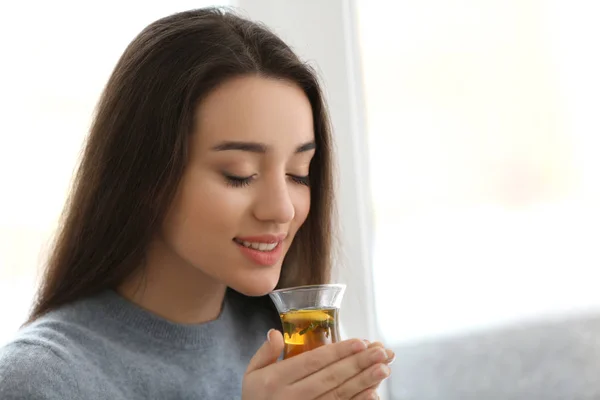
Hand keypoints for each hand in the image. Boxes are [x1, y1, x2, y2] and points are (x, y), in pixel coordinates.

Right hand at [242, 329, 393, 399]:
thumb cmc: (256, 399)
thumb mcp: (252, 374)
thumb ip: (265, 353)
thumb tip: (276, 332)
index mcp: (277, 380)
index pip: (313, 362)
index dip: (338, 351)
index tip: (360, 342)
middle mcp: (292, 397)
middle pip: (331, 377)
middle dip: (359, 363)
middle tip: (381, 352)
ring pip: (339, 395)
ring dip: (364, 381)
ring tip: (384, 368)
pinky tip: (373, 394)